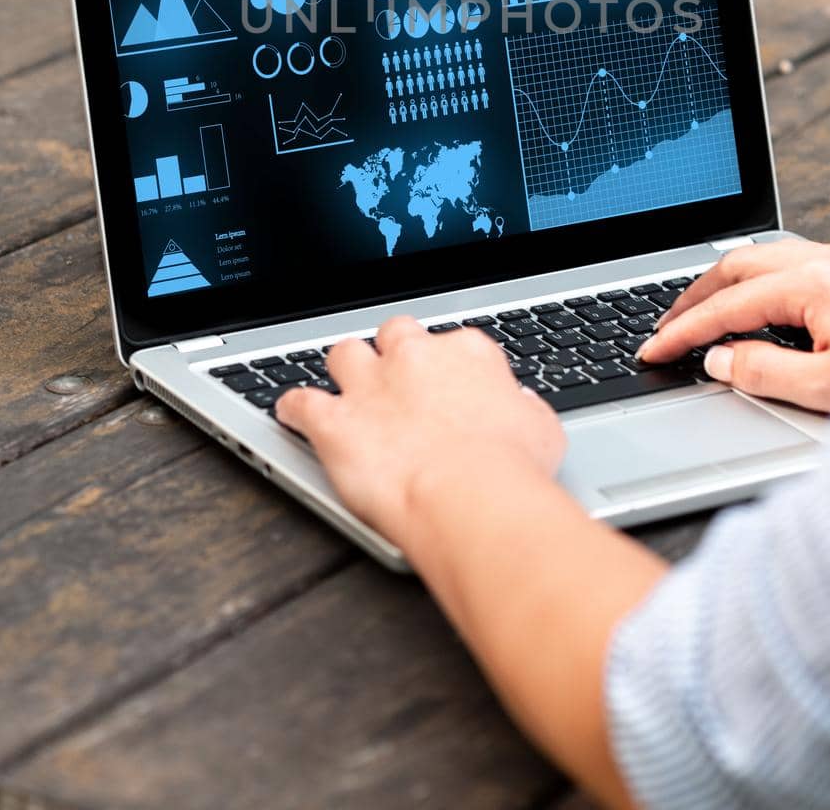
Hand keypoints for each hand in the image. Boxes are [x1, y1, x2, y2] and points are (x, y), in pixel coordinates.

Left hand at [275, 316, 565, 553]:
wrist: (471, 495)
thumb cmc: (512, 469)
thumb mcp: (541, 430)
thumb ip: (523, 409)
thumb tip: (521, 408)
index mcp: (466, 352)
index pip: (451, 343)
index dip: (445, 366)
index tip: (446, 387)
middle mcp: (414, 356)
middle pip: (393, 334)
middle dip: (391, 352)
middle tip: (396, 379)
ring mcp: (369, 385)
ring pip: (344, 354)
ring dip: (343, 370)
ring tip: (343, 388)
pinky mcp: (334, 421)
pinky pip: (299, 402)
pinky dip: (290, 408)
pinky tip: (288, 412)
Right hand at [638, 238, 829, 412]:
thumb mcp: (828, 388)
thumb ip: (762, 372)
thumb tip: (717, 360)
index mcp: (813, 282)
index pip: (727, 306)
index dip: (683, 330)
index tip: (653, 349)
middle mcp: (826, 260)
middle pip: (736, 264)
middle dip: (693, 294)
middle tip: (664, 325)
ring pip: (762, 258)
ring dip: (724, 284)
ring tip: (698, 312)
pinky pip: (789, 263)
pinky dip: (755, 282)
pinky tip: (753, 305)